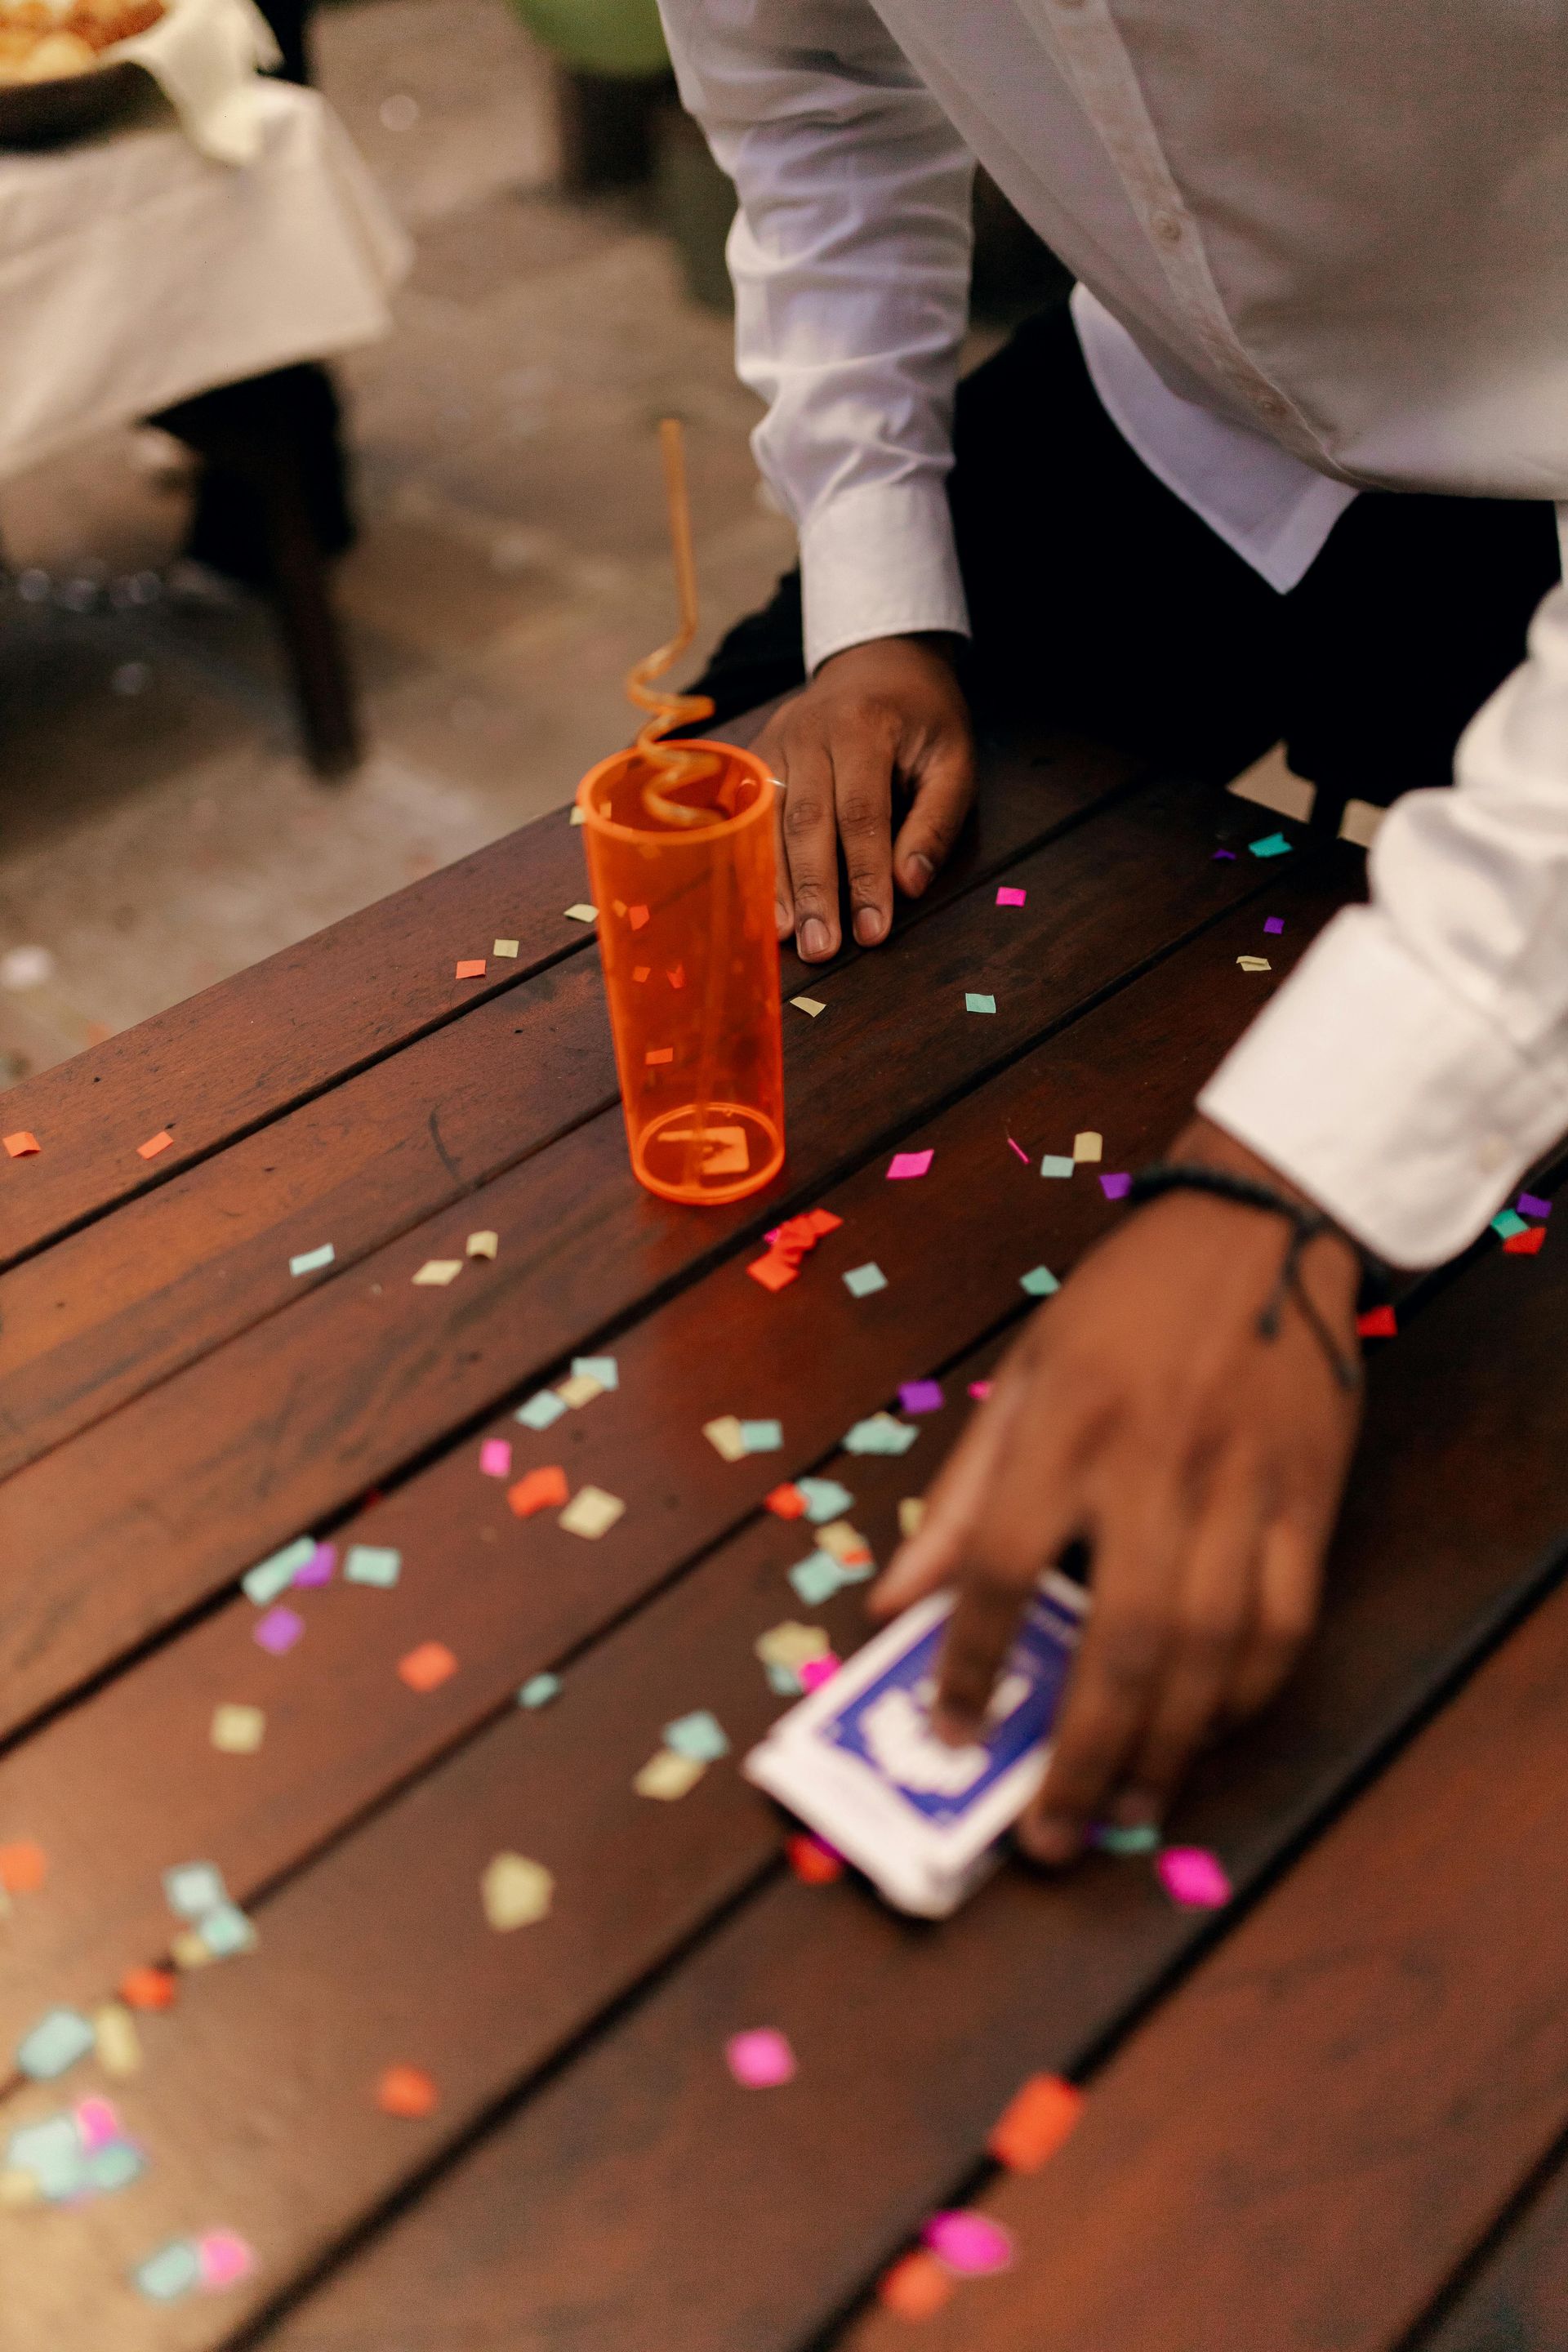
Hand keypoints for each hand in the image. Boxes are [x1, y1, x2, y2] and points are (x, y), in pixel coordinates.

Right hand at [753, 634, 974, 962]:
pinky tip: (754, 903)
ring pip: (767, 822)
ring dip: (774, 885)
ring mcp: (774, 742)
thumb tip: (909, 886)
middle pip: (806, 822)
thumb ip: (936, 822)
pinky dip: (749, 861)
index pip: (862, 813)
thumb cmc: (923, 718)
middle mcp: (809, 731)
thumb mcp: (954, 759)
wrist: (879, 659)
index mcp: (865, 726)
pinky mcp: (755, 756)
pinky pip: (745, 814)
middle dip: (814, 890)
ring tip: (784, 937)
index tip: (873, 931)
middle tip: (821, 949)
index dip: (865, 876)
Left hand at [870, 1119, 1364, 1861]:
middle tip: (1050, 1836)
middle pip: (1119, 1642)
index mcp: (1063, 1429)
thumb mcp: (1020, 1377)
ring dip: (1167, 1749)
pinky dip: (1249, 1692)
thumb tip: (893, 1604)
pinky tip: (1209, 1731)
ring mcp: (1241, 1485)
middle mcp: (1152, 1465)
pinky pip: (1286, 1621)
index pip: (1002, 1568)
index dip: (968, 1664)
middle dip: (1081, 1756)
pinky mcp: (1309, 1497)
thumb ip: (960, 1497)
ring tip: (1125, 1812)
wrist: (1257, 1230)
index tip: (946, 1735)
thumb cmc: (1120, 1306)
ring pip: (1209, 1650)